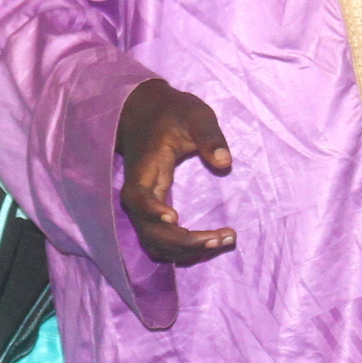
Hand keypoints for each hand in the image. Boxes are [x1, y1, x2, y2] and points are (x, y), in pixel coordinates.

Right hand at [116, 79, 235, 265]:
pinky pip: (161, 240)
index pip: (137, 197)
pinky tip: (212, 242)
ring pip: (154, 242)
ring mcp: (145, 205)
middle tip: (221, 237)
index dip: (150, 210)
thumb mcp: (196, 115)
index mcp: (145, 168)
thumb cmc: (173, 112)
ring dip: (184, 250)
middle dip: (182, 241)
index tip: (174, 217)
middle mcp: (140, 192)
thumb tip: (224, 163)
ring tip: (222, 241)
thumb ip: (210, 136)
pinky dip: (183, 249)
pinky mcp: (153, 211)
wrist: (146, 112)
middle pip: (147, 231)